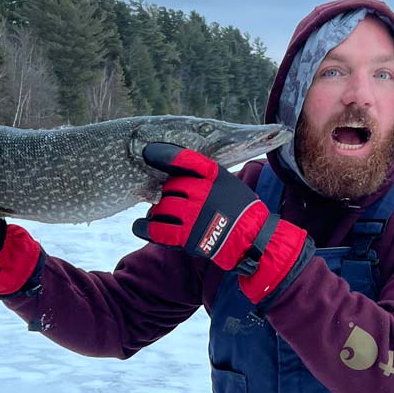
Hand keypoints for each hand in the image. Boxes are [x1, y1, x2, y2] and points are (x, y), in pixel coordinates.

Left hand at [132, 143, 310, 302]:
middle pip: (170, 187)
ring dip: (159, 212)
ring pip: (162, 208)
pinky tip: (140, 226)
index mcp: (214, 176)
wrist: (253, 240)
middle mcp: (203, 193)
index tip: (148, 153)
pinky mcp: (188, 237)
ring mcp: (194, 215)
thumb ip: (206, 175)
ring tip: (163, 216)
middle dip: (168, 194)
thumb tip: (177, 170)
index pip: (183, 159)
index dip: (163, 155)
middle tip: (174, 202)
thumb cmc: (241, 210)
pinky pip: (157, 229)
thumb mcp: (229, 182)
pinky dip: (144, 228)